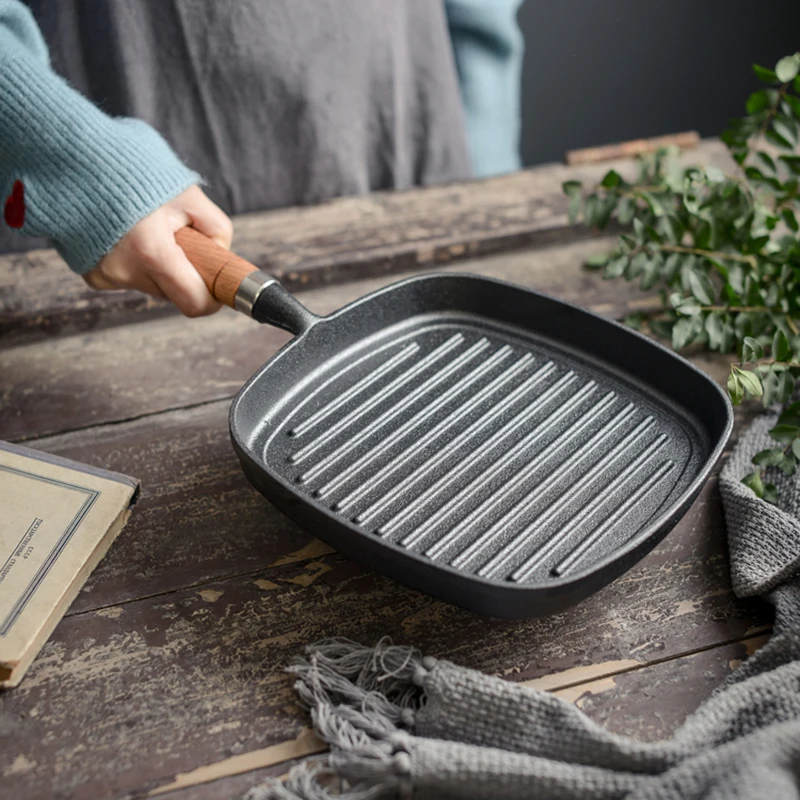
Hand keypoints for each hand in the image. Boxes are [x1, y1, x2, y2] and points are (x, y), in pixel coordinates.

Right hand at [83, 186, 232, 316]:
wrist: (82, 159)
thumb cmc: (139, 174)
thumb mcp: (189, 196)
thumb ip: (216, 230)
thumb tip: (220, 259)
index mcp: (152, 251)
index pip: (193, 303)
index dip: (211, 299)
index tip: (216, 287)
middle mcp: (124, 271)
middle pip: (173, 293)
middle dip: (183, 273)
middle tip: (176, 239)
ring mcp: (105, 275)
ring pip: (152, 286)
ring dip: (159, 267)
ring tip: (146, 230)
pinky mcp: (92, 275)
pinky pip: (129, 279)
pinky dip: (135, 263)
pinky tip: (127, 235)